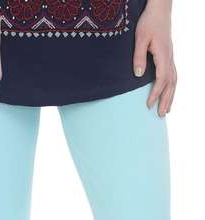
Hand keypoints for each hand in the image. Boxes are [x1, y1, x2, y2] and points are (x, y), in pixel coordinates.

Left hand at [133, 0, 176, 116]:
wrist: (159, 10)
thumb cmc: (149, 22)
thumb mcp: (140, 38)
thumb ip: (138, 57)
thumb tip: (138, 75)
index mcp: (163, 55)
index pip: (161, 80)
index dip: (155, 94)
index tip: (148, 105)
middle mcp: (169, 58)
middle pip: (171, 84)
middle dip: (166, 100)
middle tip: (160, 115)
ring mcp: (171, 57)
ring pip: (174, 80)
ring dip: (171, 96)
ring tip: (166, 110)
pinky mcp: (169, 56)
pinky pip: (174, 75)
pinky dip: (172, 87)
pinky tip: (169, 94)